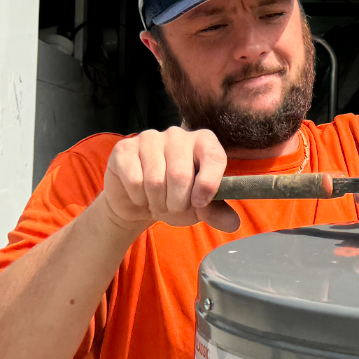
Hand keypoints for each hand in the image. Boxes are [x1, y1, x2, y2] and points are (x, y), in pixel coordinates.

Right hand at [100, 127, 240, 234]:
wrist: (138, 202)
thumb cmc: (174, 198)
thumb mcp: (199, 208)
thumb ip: (216, 212)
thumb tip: (233, 223)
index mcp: (203, 141)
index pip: (214, 156)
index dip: (208, 184)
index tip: (200, 203)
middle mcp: (178, 134)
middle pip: (180, 175)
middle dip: (177, 202)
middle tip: (173, 207)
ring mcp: (150, 138)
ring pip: (156, 180)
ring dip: (157, 202)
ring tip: (157, 202)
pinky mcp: (125, 148)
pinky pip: (135, 181)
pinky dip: (139, 198)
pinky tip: (139, 194)